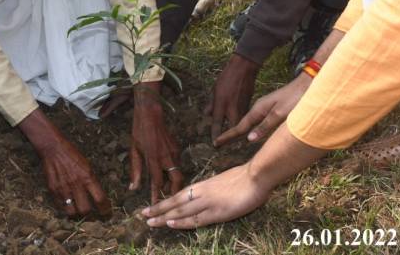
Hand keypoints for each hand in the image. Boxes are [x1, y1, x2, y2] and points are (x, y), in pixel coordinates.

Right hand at [19, 109, 110, 217]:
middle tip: (91, 214)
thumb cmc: (73, 155)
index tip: (107, 213)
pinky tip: (67, 204)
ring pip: (71, 212)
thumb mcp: (87, 165)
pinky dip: (65, 207)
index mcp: (88, 177)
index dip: (105, 210)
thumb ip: (91, 180)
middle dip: (90, 215)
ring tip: (78, 211)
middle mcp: (76, 184)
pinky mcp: (53, 190)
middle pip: (85, 210)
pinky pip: (60, 206)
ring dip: (76, 214)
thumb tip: (98, 195)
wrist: (54, 148)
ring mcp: (64, 188)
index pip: (100, 199)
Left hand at [129, 81, 182, 203]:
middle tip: (168, 201)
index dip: (156, 195)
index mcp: (154, 158)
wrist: (151, 113)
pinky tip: (168, 173)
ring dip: (174, 182)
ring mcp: (174, 152)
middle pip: (176, 180)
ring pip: (178, 171)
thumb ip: (135, 169)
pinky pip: (177, 162)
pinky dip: (174, 170)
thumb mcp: (133, 150)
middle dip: (174, 192)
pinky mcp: (177, 147)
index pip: (157, 182)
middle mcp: (166, 157)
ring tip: (168, 190)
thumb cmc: (139, 130)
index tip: (154, 205)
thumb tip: (133, 187)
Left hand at [141, 162, 269, 228]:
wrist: (256, 176)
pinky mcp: (217, 212)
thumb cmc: (245, 177)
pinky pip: (196, 219)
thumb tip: (206, 194)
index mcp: (203, 185)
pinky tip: (170, 224)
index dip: (166, 201)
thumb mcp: (224, 181)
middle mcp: (202, 193)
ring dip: (164, 217)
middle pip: (176, 203)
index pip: (180, 195)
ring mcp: (208, 202)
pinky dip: (182, 222)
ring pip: (181, 211)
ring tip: (150, 222)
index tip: (153, 206)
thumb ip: (213, 189)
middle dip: (159, 209)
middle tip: (143, 215)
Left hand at [204, 53, 259, 142]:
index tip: (215, 144)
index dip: (215, 135)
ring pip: (240, 125)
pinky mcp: (249, 106)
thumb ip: (211, 103)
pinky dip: (241, 124)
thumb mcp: (215, 89)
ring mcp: (242, 108)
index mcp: (221, 104)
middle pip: (232, 130)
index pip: (217, 123)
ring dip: (236, 133)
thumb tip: (206, 114)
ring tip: (232, 142)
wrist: (244, 69)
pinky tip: (240, 128)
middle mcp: (232, 109)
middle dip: (230, 140)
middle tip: (226, 146)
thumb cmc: (227, 78)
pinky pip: (244, 118)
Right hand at [215, 73, 309, 145]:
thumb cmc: (296, 99)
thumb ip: (265, 126)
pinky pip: (256, 121)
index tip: (216, 142)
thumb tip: (248, 139)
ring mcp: (266, 107)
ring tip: (230, 139)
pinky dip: (249, 127)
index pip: (240, 126)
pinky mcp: (272, 108)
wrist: (308, 84)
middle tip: (218, 143)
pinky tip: (251, 131)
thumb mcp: (280, 114)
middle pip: (242, 124)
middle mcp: (260, 108)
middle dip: (230, 134)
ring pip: (249, 122)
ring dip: (239, 130)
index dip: (229, 135)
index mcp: (259, 109)